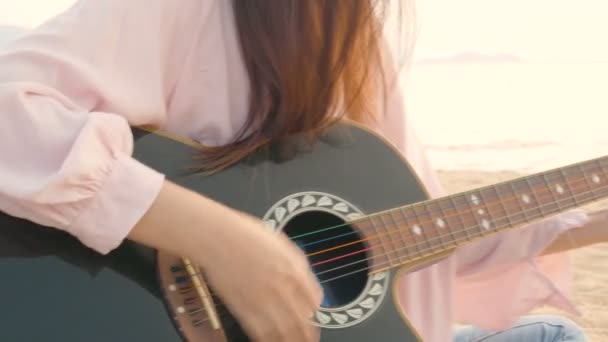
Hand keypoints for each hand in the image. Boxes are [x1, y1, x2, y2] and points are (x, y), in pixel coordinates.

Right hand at [128, 180, 322, 340]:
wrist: (217, 236)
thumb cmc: (245, 234)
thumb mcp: (281, 241)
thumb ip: (297, 262)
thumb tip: (305, 278)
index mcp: (294, 269)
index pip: (314, 299)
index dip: (314, 310)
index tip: (312, 315)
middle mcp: (283, 287)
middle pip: (303, 320)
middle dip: (308, 334)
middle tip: (309, 339)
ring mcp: (264, 299)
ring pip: (285, 331)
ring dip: (292, 341)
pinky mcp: (244, 308)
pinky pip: (262, 332)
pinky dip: (269, 340)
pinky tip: (271, 341)